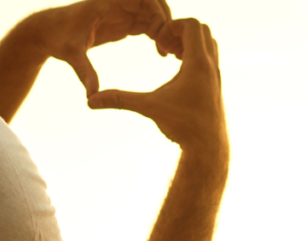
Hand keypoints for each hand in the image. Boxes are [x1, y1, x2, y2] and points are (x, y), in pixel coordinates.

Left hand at [33, 0, 172, 96]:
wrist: (49, 33)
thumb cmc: (58, 39)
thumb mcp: (72, 56)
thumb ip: (85, 73)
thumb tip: (92, 97)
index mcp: (106, 2)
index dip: (156, 9)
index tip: (161, 32)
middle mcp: (116, 4)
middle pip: (152, 2)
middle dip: (165, 20)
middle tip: (169, 44)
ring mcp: (121, 12)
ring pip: (152, 13)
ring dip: (164, 29)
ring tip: (167, 53)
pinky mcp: (122, 22)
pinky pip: (147, 23)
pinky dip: (157, 34)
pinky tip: (162, 54)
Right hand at [88, 18, 225, 152]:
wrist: (207, 148)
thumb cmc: (183, 127)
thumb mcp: (149, 108)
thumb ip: (120, 100)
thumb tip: (91, 101)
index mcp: (198, 64)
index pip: (192, 24)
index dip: (172, 27)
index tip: (159, 43)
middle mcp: (211, 66)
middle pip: (203, 29)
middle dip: (181, 32)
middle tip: (164, 47)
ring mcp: (216, 75)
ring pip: (208, 43)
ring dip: (190, 43)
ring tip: (171, 56)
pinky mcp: (216, 85)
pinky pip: (209, 58)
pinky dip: (195, 56)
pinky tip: (178, 71)